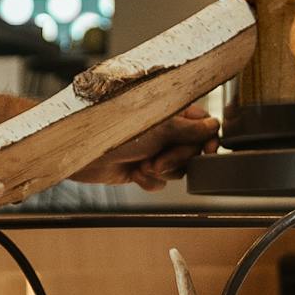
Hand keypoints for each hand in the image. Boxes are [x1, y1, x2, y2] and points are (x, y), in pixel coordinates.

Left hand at [82, 103, 217, 189]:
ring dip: (161, 172)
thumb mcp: (158, 126)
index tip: (209, 152)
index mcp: (170, 112)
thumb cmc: (114, 129)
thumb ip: (189, 127)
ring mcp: (153, 149)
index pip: (203, 125)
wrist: (81, 152)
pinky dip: (148, 181)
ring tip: (142, 165)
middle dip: (176, 160)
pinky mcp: (141, 168)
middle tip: (159, 161)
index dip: (208, 140)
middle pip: (192, 151)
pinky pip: (160, 182)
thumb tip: (213, 126)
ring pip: (177, 170)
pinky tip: (134, 173)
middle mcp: (163, 130)